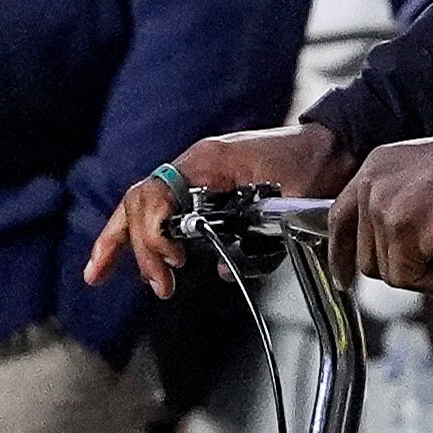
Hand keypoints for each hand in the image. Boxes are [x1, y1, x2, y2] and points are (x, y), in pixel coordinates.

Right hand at [88, 121, 355, 299]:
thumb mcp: (289, 194)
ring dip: (121, 241)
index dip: (154, 232)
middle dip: (136, 247)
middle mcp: (193, 167)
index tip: (174, 262)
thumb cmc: (312, 161)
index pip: (156, 194)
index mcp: (207, 161)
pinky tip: (124, 258)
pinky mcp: (204, 193)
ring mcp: (195, 178)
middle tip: (160, 286)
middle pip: (139, 204)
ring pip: (140, 207)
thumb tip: (222, 267)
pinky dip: (138, 236)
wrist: (332, 146)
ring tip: (100, 273)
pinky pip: (161, 212)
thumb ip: (258, 228)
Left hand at [327, 127, 432, 293]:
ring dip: (430, 277)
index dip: (341, 253)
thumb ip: (399, 206)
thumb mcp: (427, 181)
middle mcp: (374, 182)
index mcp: (377, 166)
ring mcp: (387, 205)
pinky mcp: (407, 230)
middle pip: (366, 256)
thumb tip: (386, 252)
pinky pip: (411, 280)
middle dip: (405, 270)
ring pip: (389, 273)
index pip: (340, 217)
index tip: (344, 278)